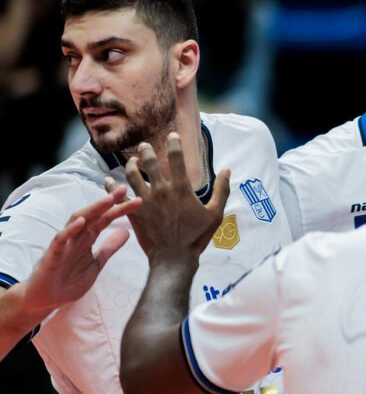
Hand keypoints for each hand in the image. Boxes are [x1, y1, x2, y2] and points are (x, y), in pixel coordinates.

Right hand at [21, 186, 140, 313]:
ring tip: (107, 200)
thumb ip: (109, 248)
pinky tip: (82, 222)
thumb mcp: (96, 264)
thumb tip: (127, 232)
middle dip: (108, 202)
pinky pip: (61, 239)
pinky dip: (71, 229)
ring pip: (77, 221)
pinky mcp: (52, 255)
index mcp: (87, 239)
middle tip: (124, 189)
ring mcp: (64, 245)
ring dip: (92, 209)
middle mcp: (76, 238)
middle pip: (94, 215)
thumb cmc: (69, 281)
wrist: (46, 299)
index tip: (137, 200)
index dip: (120, 209)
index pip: (105, 220)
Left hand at [112, 133, 230, 262]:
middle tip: (144, 146)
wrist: (174, 258)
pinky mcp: (133, 212)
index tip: (172, 136)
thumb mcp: (216, 214)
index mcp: (181, 188)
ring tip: (132, 161)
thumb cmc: (197, 237)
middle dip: (146, 150)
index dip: (173, 144)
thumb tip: (228, 170)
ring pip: (131, 174)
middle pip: (148, 162)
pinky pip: (117, 195)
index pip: (176, 158)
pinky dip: (111, 186)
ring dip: (130, 164)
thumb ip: (222, 191)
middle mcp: (161, 190)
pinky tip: (109, 180)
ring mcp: (144, 201)